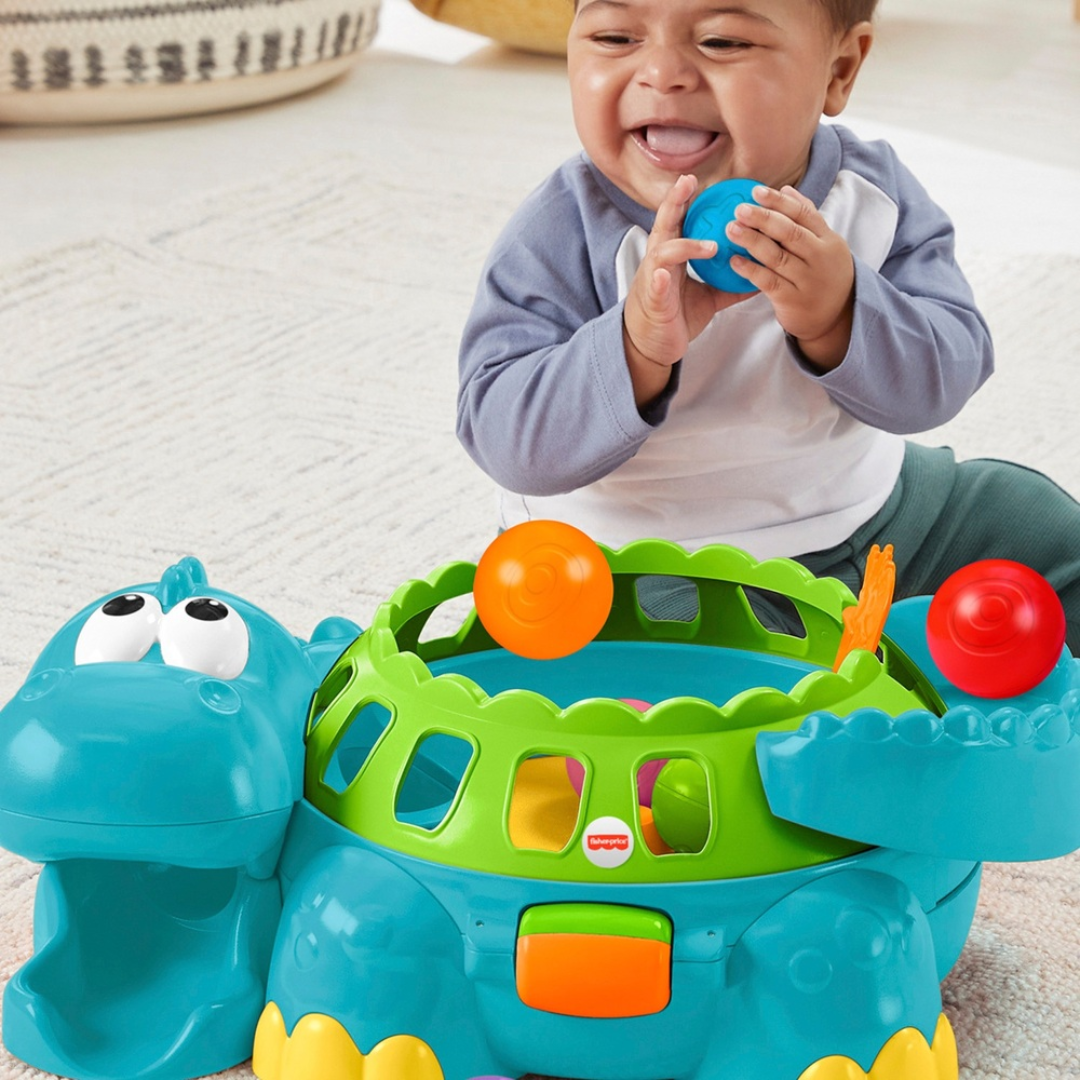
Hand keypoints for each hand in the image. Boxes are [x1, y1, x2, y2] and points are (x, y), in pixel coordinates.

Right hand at [623, 174, 750, 407]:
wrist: (653, 345)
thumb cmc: (676, 316)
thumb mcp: (708, 297)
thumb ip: (729, 283)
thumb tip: (758, 274)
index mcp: (673, 255)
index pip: (679, 220)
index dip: (686, 199)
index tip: (697, 179)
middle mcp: (660, 261)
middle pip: (665, 224)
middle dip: (675, 202)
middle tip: (688, 182)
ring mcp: (654, 279)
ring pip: (663, 252)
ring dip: (685, 246)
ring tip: (710, 247)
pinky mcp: (653, 301)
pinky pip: (655, 287)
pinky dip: (659, 279)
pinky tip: (665, 275)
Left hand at [726, 185, 854, 370]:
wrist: (836, 319)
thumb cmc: (823, 276)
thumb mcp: (823, 245)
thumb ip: (806, 218)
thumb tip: (785, 189)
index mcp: (828, 239)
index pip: (803, 214)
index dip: (779, 202)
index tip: (756, 191)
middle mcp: (820, 257)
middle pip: (790, 233)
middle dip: (763, 218)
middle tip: (739, 209)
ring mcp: (807, 280)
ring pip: (777, 256)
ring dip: (752, 241)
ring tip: (731, 229)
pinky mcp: (793, 300)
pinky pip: (768, 282)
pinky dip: (750, 270)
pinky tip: (733, 261)